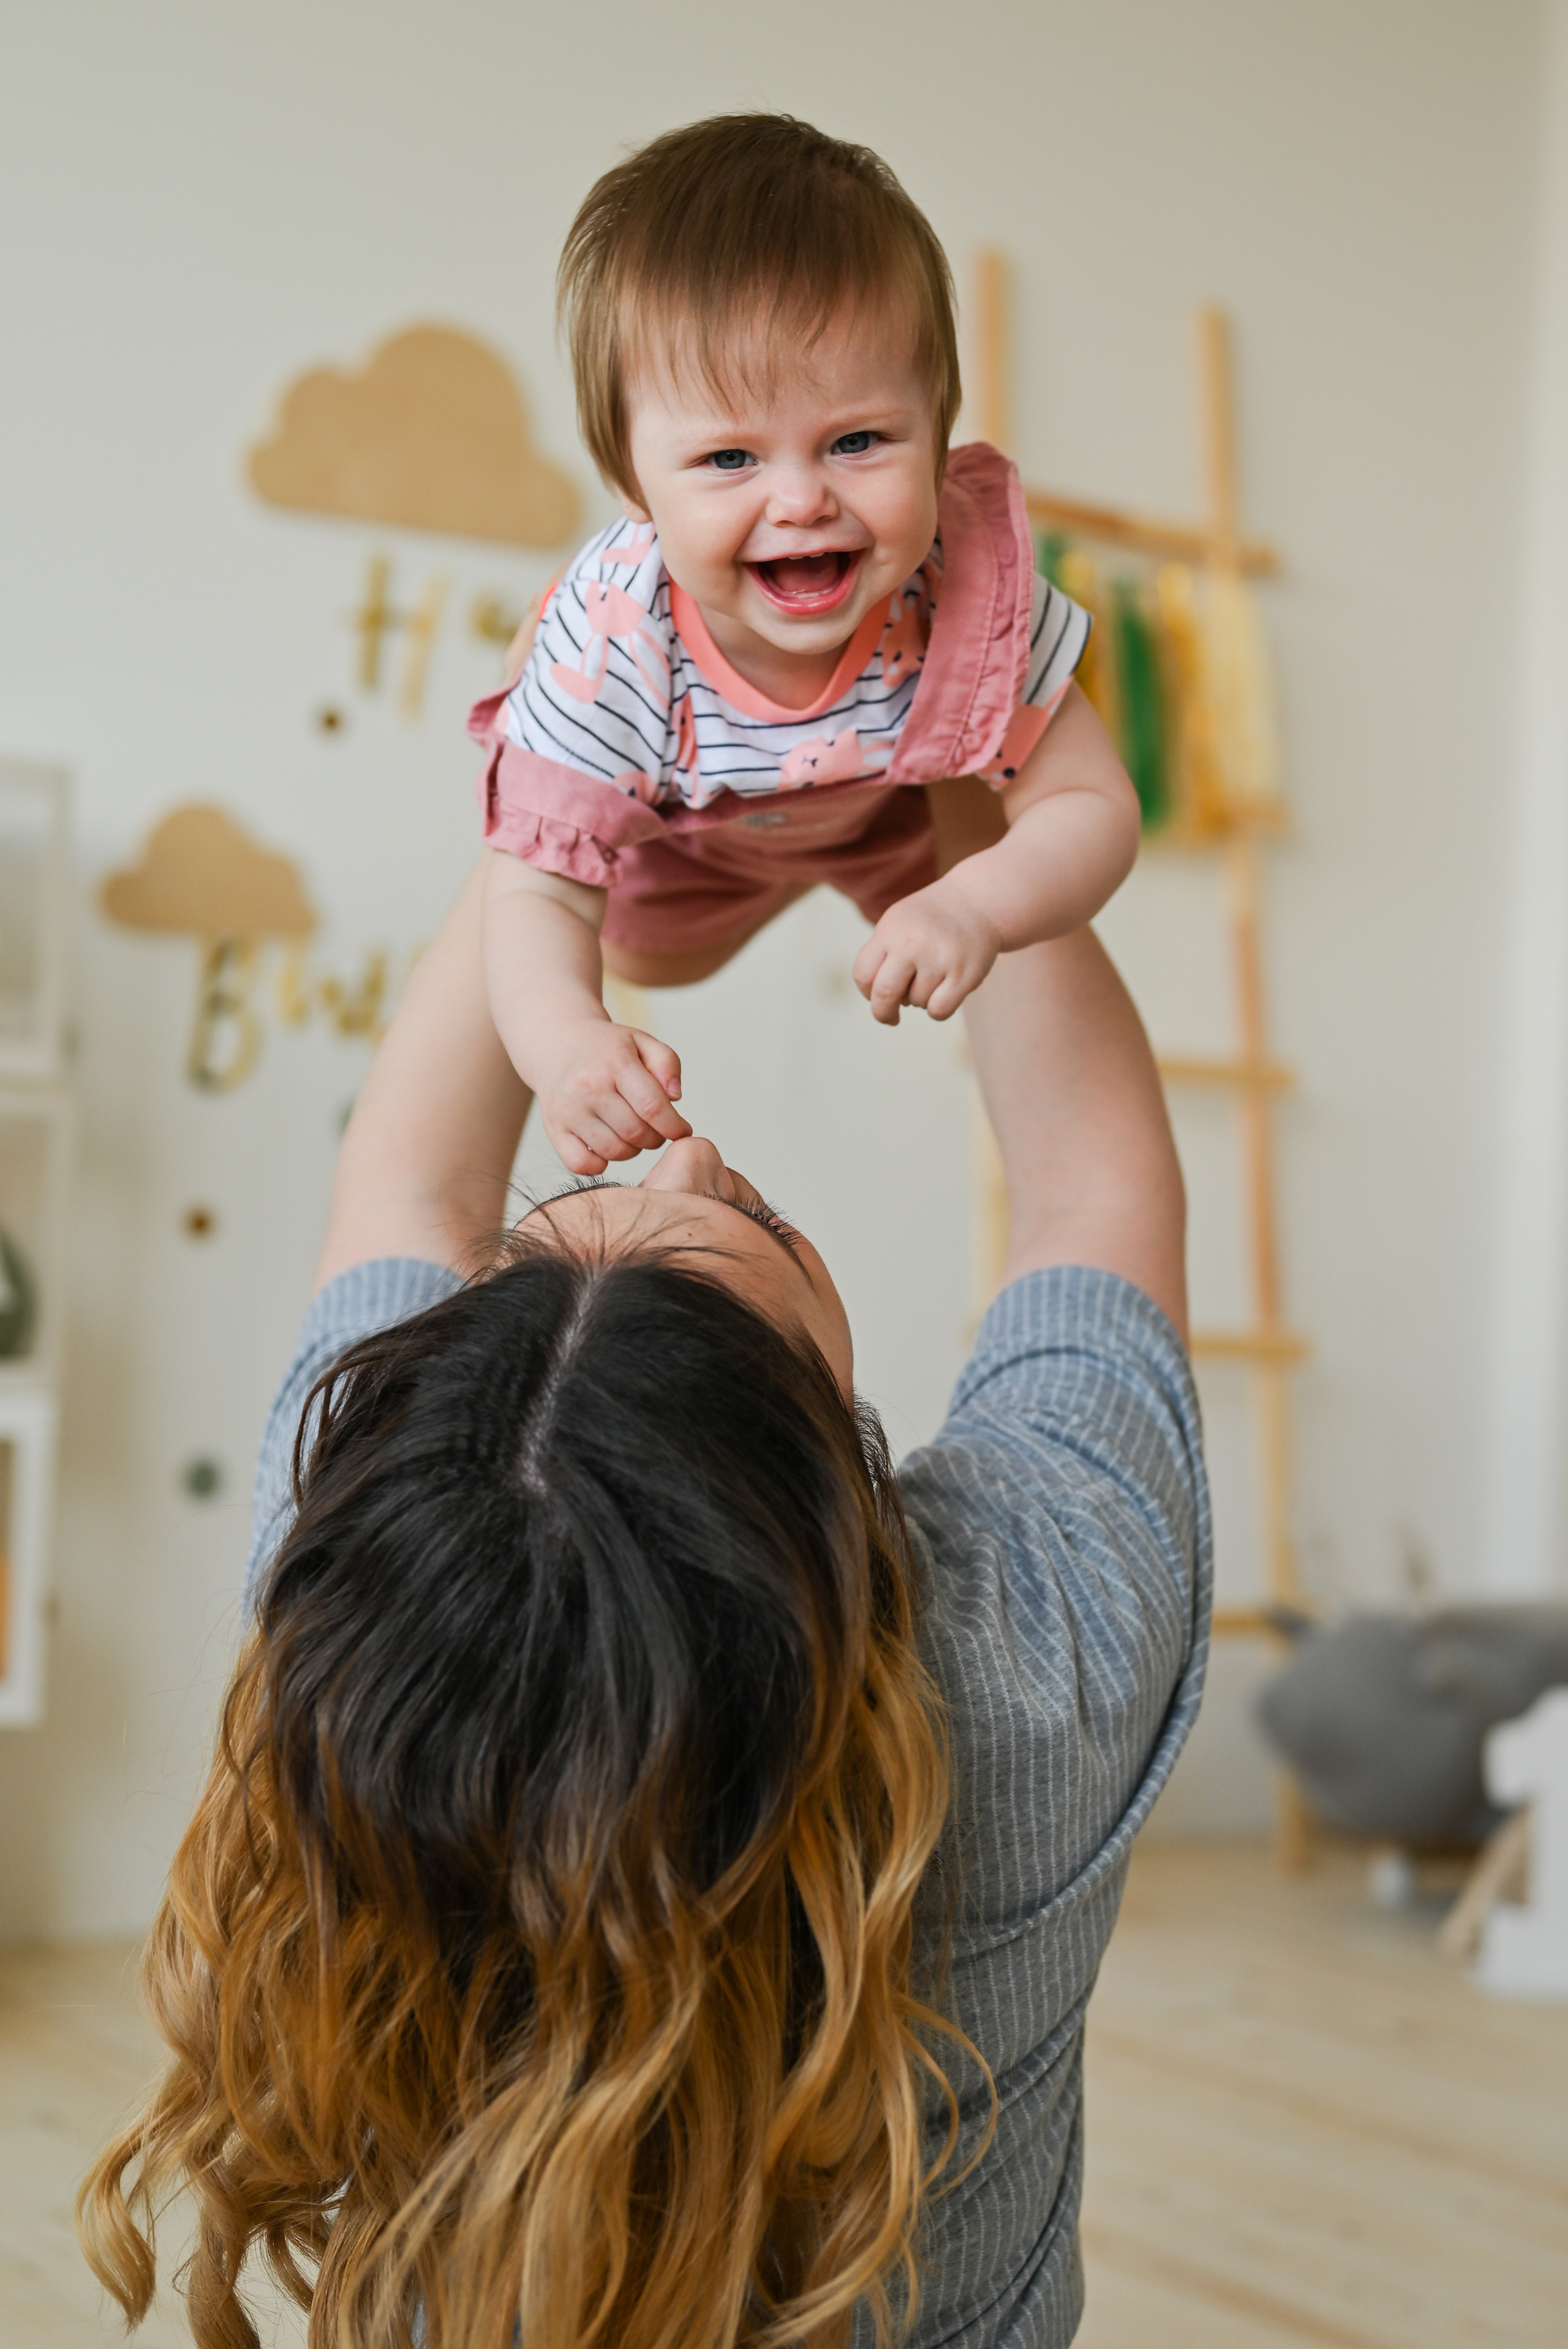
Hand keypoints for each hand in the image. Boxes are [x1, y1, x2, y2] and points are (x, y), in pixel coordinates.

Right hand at [533, 1017, 690, 1173]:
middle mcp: (588, 1087)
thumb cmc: (606, 1048)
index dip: (674, 1126)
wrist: (557, 1044)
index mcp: (615, 1062)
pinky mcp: (554, 1128)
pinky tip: (606, 1147)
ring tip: (632, 1134)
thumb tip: (675, 1097)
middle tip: (655, 1129)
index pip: (652, 1106)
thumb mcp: (641, 1042)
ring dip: (632, 1151)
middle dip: (655, 1138)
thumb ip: (667, 1063)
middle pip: (635, 1133)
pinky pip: (581, 1164)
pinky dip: (599, 1165)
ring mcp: (568, 1110)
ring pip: (613, 1151)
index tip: (682, 1131)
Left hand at [852, 877, 1001, 1025]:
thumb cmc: (931, 920)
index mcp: (890, 930)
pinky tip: (943, 994)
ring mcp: (939, 959)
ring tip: (932, 978)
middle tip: (890, 1017)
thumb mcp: (898, 923)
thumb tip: (876, 998)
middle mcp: (912, 944)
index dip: (866, 992)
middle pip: (884, 994)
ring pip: (915, 1003)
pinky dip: (937, 1010)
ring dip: (919, 1000)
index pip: (863, 974)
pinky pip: (939, 1011)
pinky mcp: (964, 974)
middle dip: (883, 1013)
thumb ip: (881, 955)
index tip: (875, 995)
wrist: (976, 901)